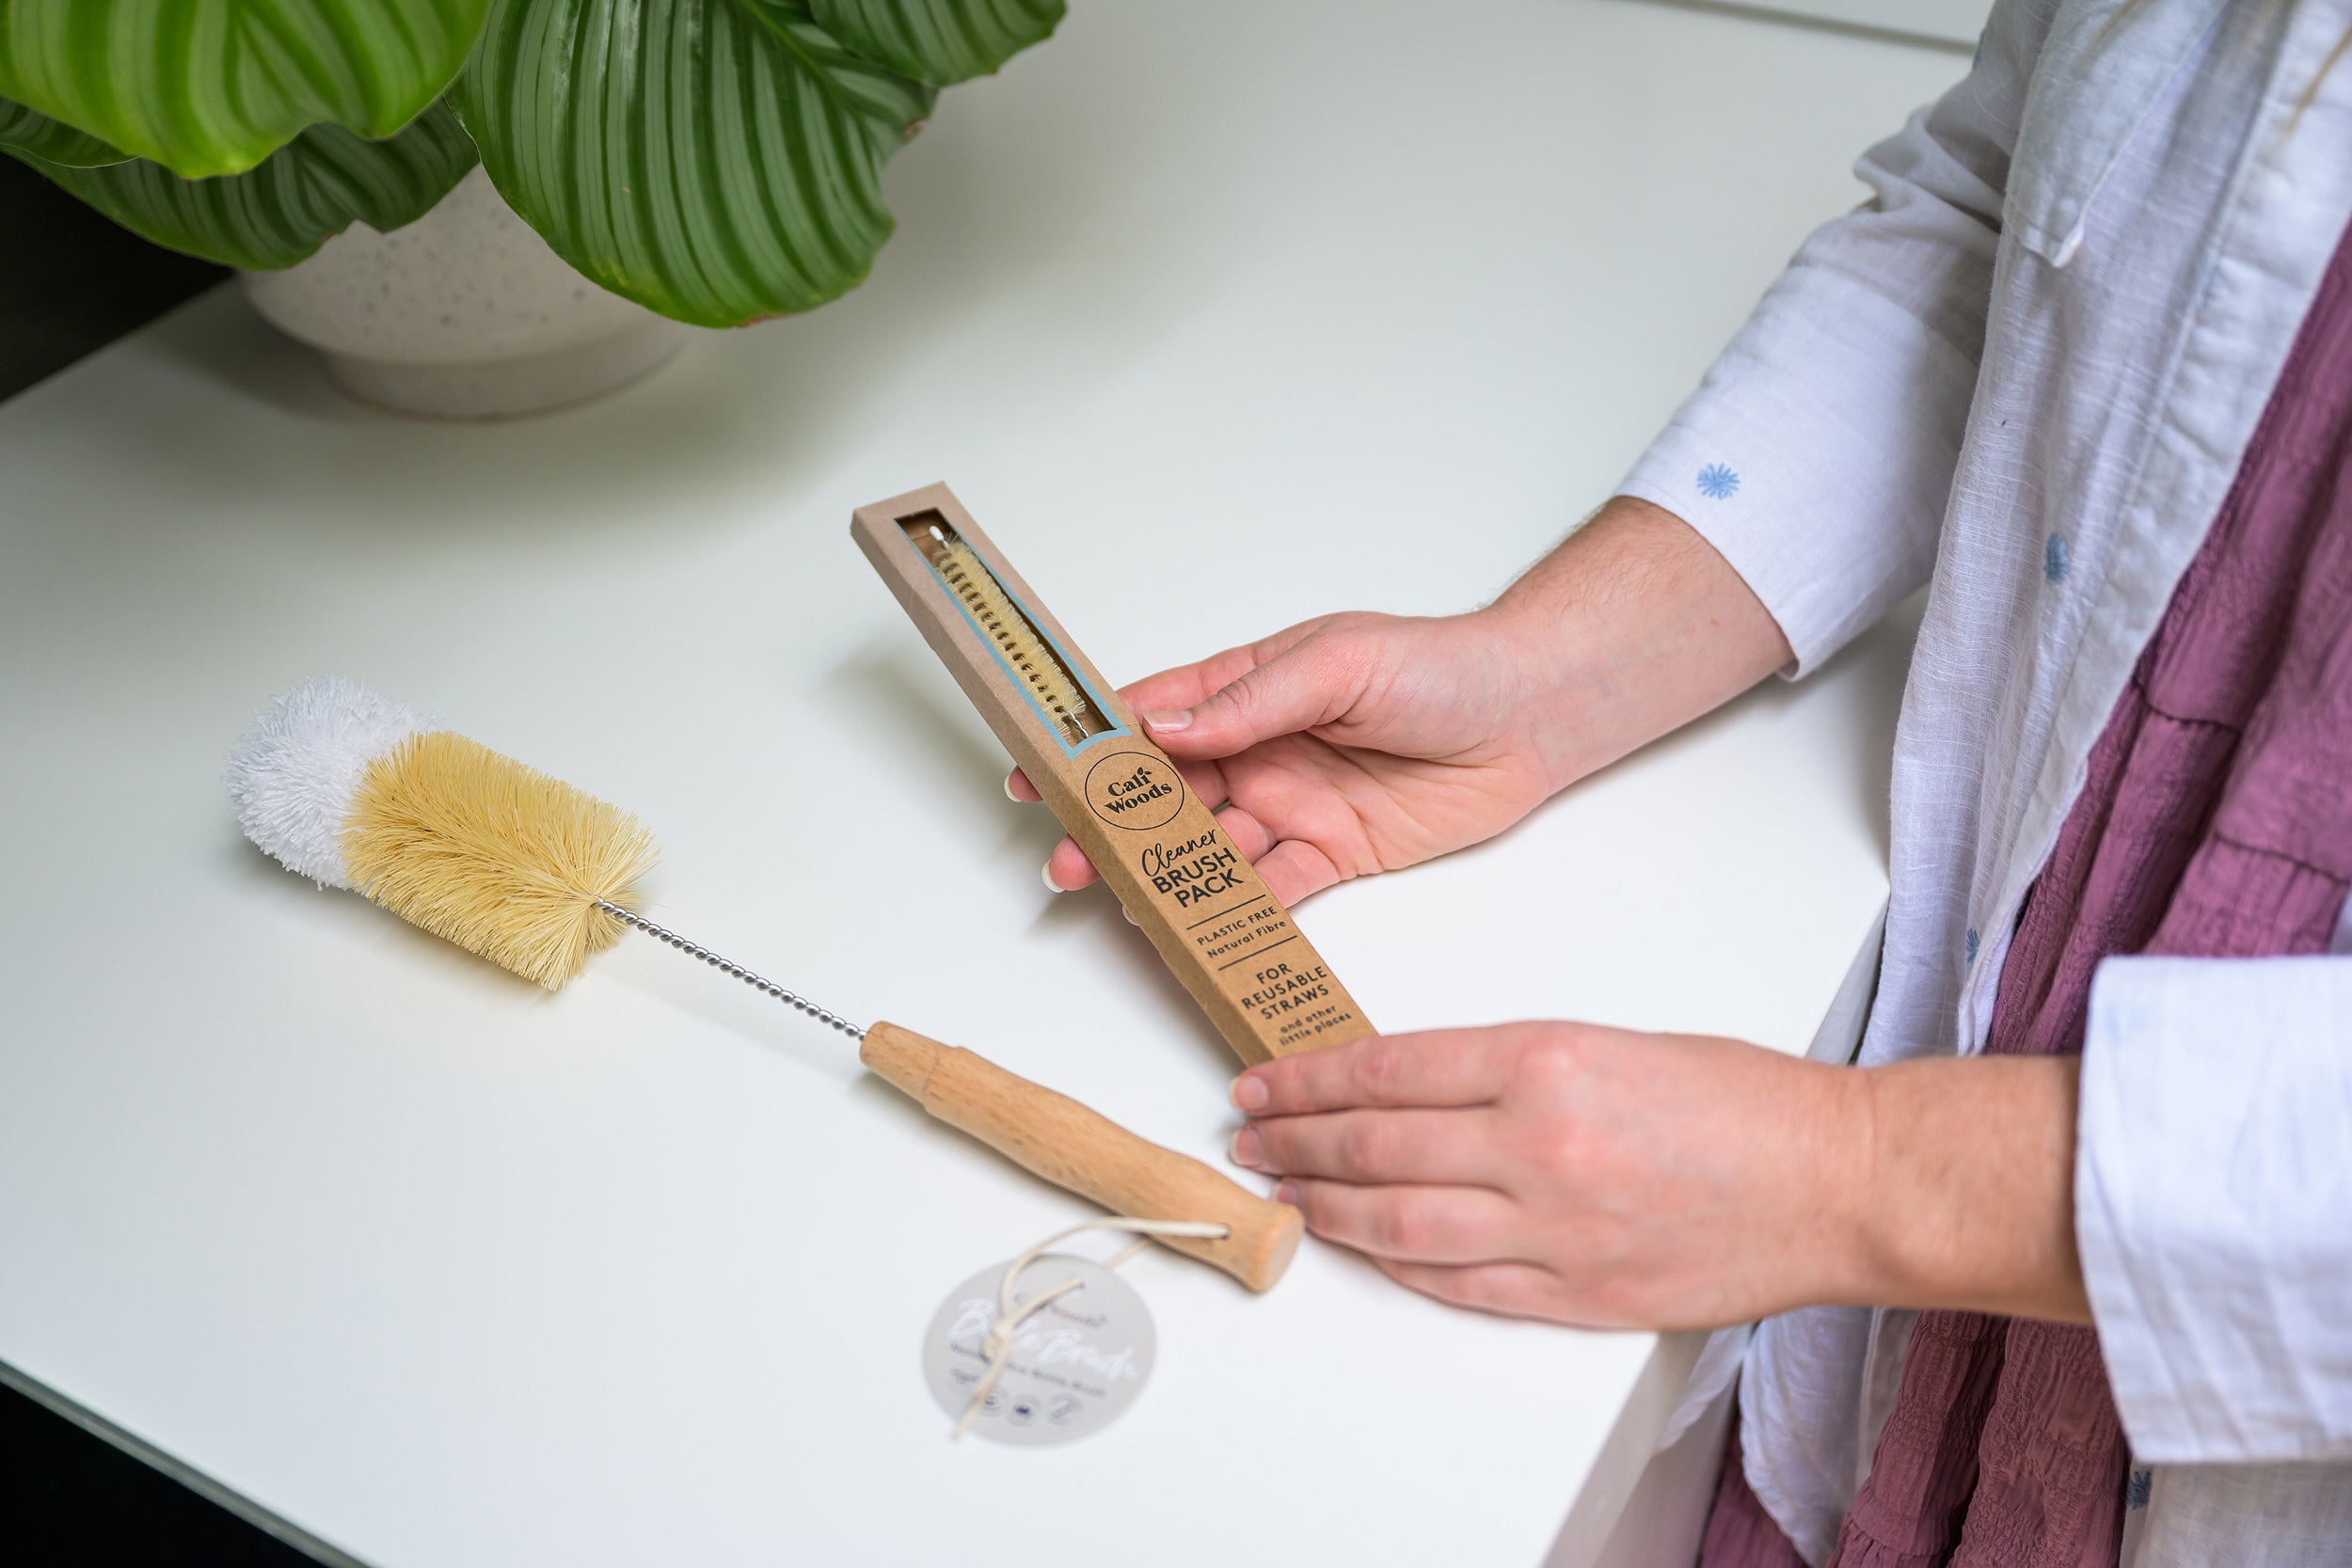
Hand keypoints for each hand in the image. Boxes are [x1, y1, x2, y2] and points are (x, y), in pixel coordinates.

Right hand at [1014, 609, 1557, 905]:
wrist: (1531, 715)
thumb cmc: (1441, 667)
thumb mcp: (1337, 662)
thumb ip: (1251, 702)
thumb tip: (1167, 730)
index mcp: (1249, 689)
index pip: (1152, 717)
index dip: (1092, 746)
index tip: (1041, 770)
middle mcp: (1260, 751)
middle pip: (1166, 796)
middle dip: (1115, 828)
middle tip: (1070, 858)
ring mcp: (1291, 806)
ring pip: (1209, 850)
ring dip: (1166, 876)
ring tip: (1126, 898)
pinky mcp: (1332, 856)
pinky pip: (1271, 891)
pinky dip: (1236, 913)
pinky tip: (1200, 928)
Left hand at [1228, 1024, 2090, 1328]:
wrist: (1838, 1180)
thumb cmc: (1743, 1100)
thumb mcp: (1610, 1039)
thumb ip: (1506, 1065)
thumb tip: (1406, 1088)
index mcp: (1546, 1060)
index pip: (1385, 1069)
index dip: (1307, 1079)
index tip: (1263, 1082)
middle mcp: (1538, 1144)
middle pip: (1374, 1145)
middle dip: (1295, 1142)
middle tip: (1250, 1137)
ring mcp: (1555, 1230)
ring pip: (1398, 1223)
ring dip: (1326, 1209)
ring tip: (1283, 1193)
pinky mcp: (1576, 1295)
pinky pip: (1458, 1284)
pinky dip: (1398, 1266)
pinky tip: (1361, 1247)